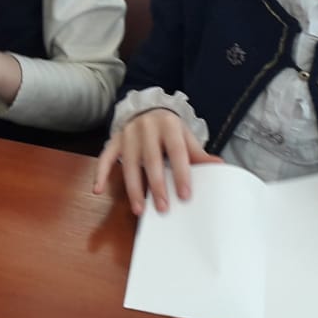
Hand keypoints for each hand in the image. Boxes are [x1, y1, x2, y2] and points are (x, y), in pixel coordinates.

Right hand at [92, 108, 220, 215]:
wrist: (147, 108)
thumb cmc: (169, 128)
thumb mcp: (185, 136)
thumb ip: (198, 153)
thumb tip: (219, 166)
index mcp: (168, 125)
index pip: (176, 152)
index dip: (181, 173)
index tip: (185, 195)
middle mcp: (146, 127)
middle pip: (151, 160)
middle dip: (156, 186)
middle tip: (163, 208)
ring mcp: (127, 134)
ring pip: (128, 163)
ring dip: (133, 188)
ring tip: (140, 209)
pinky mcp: (114, 140)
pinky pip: (105, 158)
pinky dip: (100, 173)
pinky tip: (98, 190)